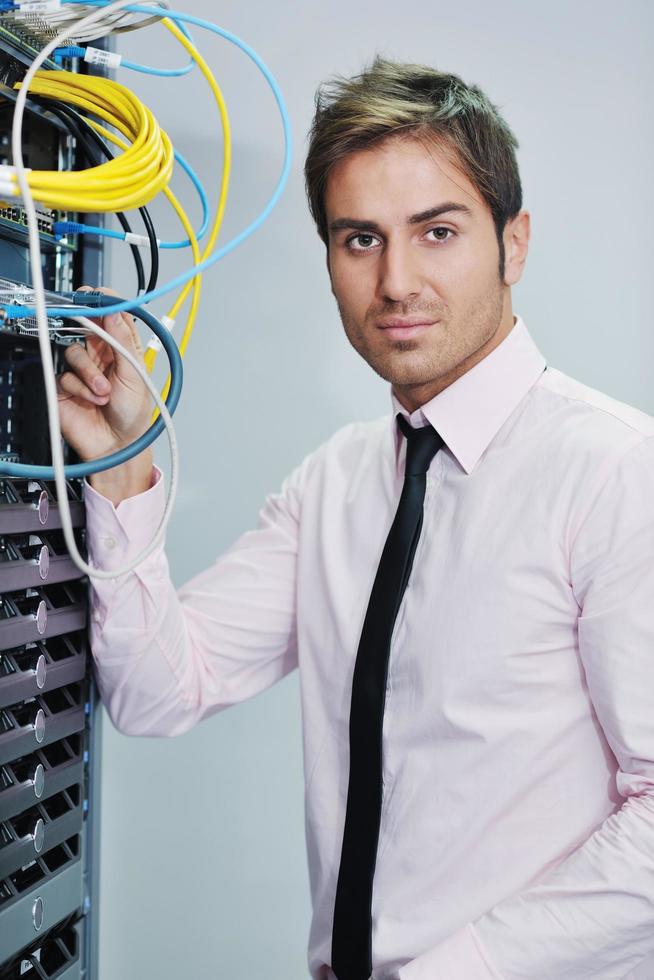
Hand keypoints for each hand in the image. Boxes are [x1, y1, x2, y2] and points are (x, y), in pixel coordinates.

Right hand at [57, 285, 151, 462]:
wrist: (118, 446)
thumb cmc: (133, 416)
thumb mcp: (136, 375)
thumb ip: (123, 342)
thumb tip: (115, 312)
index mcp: (122, 350)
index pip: (111, 318)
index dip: (104, 304)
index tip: (98, 295)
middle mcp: (101, 357)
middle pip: (86, 328)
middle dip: (85, 324)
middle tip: (83, 318)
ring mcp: (82, 370)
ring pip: (74, 352)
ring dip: (90, 373)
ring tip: (104, 392)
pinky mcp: (65, 385)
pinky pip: (64, 375)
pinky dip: (80, 388)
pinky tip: (92, 400)